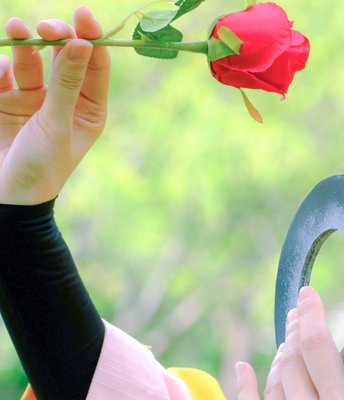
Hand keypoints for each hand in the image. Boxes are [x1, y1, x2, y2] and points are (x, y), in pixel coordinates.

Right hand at [0, 7, 108, 204]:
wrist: (5, 198)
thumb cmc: (41, 167)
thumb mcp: (56, 123)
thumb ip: (66, 82)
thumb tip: (83, 44)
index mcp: (89, 110)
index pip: (94, 65)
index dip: (90, 37)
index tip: (82, 14)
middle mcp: (64, 101)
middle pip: (62, 56)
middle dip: (54, 37)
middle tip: (45, 28)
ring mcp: (33, 100)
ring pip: (30, 60)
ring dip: (24, 44)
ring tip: (16, 30)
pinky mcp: (4, 100)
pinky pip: (3, 72)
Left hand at [237, 286, 343, 399]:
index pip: (317, 347)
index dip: (309, 315)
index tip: (305, 295)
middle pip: (291, 362)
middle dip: (294, 338)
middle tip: (297, 321)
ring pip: (272, 385)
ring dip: (281, 366)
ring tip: (290, 358)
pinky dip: (246, 388)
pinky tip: (244, 368)